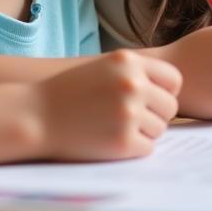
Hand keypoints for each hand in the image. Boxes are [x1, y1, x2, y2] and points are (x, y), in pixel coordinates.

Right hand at [33, 50, 180, 160]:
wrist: (37, 114)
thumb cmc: (71, 92)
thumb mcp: (104, 67)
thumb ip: (137, 73)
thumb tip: (174, 91)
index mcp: (129, 62)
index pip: (174, 80)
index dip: (165, 92)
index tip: (150, 100)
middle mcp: (132, 84)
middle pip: (170, 107)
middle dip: (155, 115)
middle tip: (130, 118)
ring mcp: (129, 113)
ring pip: (159, 129)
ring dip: (143, 132)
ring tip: (114, 126)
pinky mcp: (123, 142)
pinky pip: (147, 148)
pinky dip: (133, 148)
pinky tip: (110, 139)